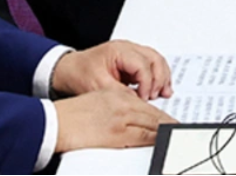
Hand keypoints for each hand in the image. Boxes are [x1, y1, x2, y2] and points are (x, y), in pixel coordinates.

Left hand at [52, 40, 172, 99]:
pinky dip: (158, 76)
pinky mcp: (132, 60)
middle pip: (155, 59)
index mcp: (119, 50)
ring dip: (162, 77)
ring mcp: (131, 52)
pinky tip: (159, 88)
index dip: (147, 82)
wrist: (67, 70)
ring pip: (157, 60)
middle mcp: (128, 48)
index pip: (142, 64)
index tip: (145, 98)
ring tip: (164, 92)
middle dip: (160, 78)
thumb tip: (137, 102)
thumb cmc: (78, 73)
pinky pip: (152, 64)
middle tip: (158, 95)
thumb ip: (118, 92)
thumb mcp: (96, 85)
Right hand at [53, 88, 172, 151]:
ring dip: (165, 130)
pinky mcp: (117, 133)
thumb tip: (132, 117)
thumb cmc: (71, 115)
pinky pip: (142, 136)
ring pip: (151, 123)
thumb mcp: (98, 101)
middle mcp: (123, 104)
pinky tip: (162, 140)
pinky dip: (155, 138)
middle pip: (153, 114)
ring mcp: (121, 118)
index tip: (171, 120)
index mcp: (118, 95)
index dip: (161, 114)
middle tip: (181, 128)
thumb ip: (117, 105)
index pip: (146, 106)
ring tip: (176, 134)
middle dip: (168, 122)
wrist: (54, 123)